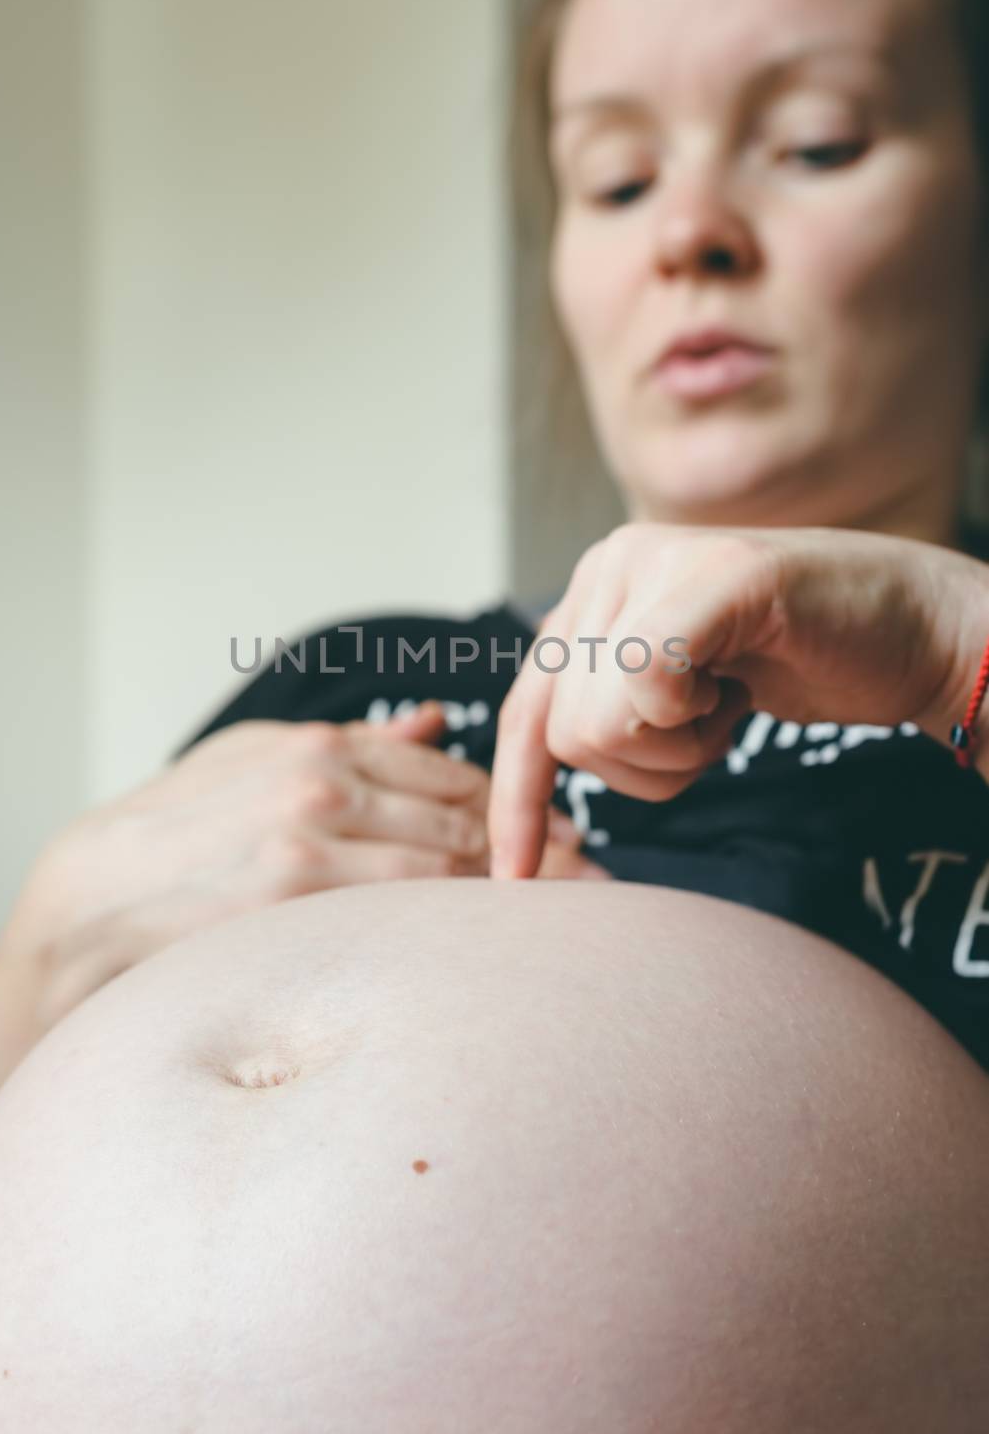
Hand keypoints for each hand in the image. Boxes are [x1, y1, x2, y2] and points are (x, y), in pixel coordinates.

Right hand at [2, 702, 581, 1026]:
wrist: (87, 901)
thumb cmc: (172, 828)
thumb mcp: (252, 755)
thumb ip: (350, 740)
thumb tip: (432, 721)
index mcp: (321, 747)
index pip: (451, 774)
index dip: (517, 805)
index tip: (569, 833)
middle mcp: (324, 790)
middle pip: (464, 822)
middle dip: (539, 853)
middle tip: (600, 881)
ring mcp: (312, 853)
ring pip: (445, 871)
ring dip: (512, 893)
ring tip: (570, 917)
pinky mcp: (296, 913)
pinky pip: (401, 919)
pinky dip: (456, 929)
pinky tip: (495, 946)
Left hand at [488, 521, 988, 877]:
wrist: (917, 628)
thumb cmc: (802, 662)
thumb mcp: (682, 695)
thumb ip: (611, 710)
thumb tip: (527, 784)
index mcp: (593, 593)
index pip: (525, 711)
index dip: (519, 796)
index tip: (516, 871)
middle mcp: (609, 566)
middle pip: (565, 735)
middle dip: (646, 766)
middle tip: (711, 722)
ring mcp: (658, 562)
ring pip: (600, 724)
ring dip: (679, 749)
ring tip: (728, 701)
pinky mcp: (717, 575)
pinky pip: (647, 682)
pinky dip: (692, 716)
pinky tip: (738, 688)